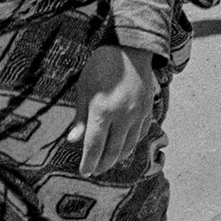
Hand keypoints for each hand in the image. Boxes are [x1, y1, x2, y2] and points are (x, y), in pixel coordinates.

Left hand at [68, 45, 159, 176]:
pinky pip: (141, 133)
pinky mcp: (148, 109)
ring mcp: (138, 114)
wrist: (130, 48)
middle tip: (95, 171)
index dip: (89, 162)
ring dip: (118, 158)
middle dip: (103, 164)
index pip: (94, 146)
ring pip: (129, 145)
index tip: (84, 171)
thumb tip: (72, 141)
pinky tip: (125, 146)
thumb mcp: (84, 89)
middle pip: (112, 150)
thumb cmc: (101, 66)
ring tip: (109, 162)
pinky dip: (132, 143)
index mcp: (103, 111)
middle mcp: (123, 116)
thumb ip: (80, 117)